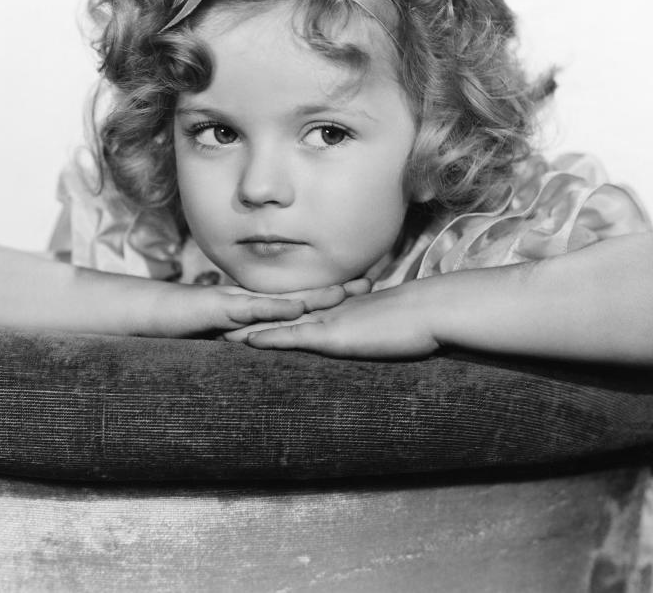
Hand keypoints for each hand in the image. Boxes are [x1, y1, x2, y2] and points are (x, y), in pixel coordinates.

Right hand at [151, 277, 372, 337]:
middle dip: (336, 289)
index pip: (301, 302)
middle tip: (371, 283)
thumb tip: (276, 350)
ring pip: (283, 297)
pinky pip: (252, 308)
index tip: (361, 293)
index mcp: (259, 309)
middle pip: (302, 294)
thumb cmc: (186, 325)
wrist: (150, 314)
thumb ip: (253, 338)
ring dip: (315, 295)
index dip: (330, 297)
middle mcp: (253, 300)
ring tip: (346, 292)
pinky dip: (276, 308)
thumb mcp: (227, 336)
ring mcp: (238, 301)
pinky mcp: (221, 307)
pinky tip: (297, 309)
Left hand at [224, 283, 440, 358]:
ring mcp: (331, 322)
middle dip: (250, 318)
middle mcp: (329, 313)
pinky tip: (248, 342)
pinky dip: (271, 338)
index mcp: (341, 312)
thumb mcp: (392, 327)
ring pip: (280, 324)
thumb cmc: (421, 321)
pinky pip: (296, 336)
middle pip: (281, 315)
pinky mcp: (336, 335)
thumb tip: (377, 334)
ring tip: (218, 331)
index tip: (249, 318)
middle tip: (219, 321)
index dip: (274, 315)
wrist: (433, 310)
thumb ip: (377, 329)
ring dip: (249, 328)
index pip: (300, 314)